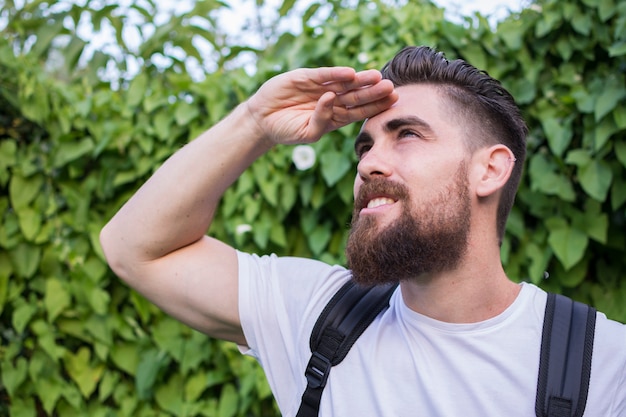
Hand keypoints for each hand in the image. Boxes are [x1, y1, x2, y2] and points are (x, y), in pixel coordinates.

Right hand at [245, 67, 397, 145]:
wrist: (262, 120)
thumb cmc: (286, 130)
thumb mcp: (306, 133)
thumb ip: (321, 121)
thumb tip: (331, 99)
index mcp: (335, 116)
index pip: (360, 110)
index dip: (376, 106)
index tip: (394, 101)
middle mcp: (331, 100)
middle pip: (357, 95)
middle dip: (373, 92)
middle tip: (391, 87)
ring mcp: (319, 87)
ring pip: (344, 83)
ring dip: (360, 80)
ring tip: (376, 76)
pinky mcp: (305, 78)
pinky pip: (323, 75)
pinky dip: (335, 74)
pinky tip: (349, 73)